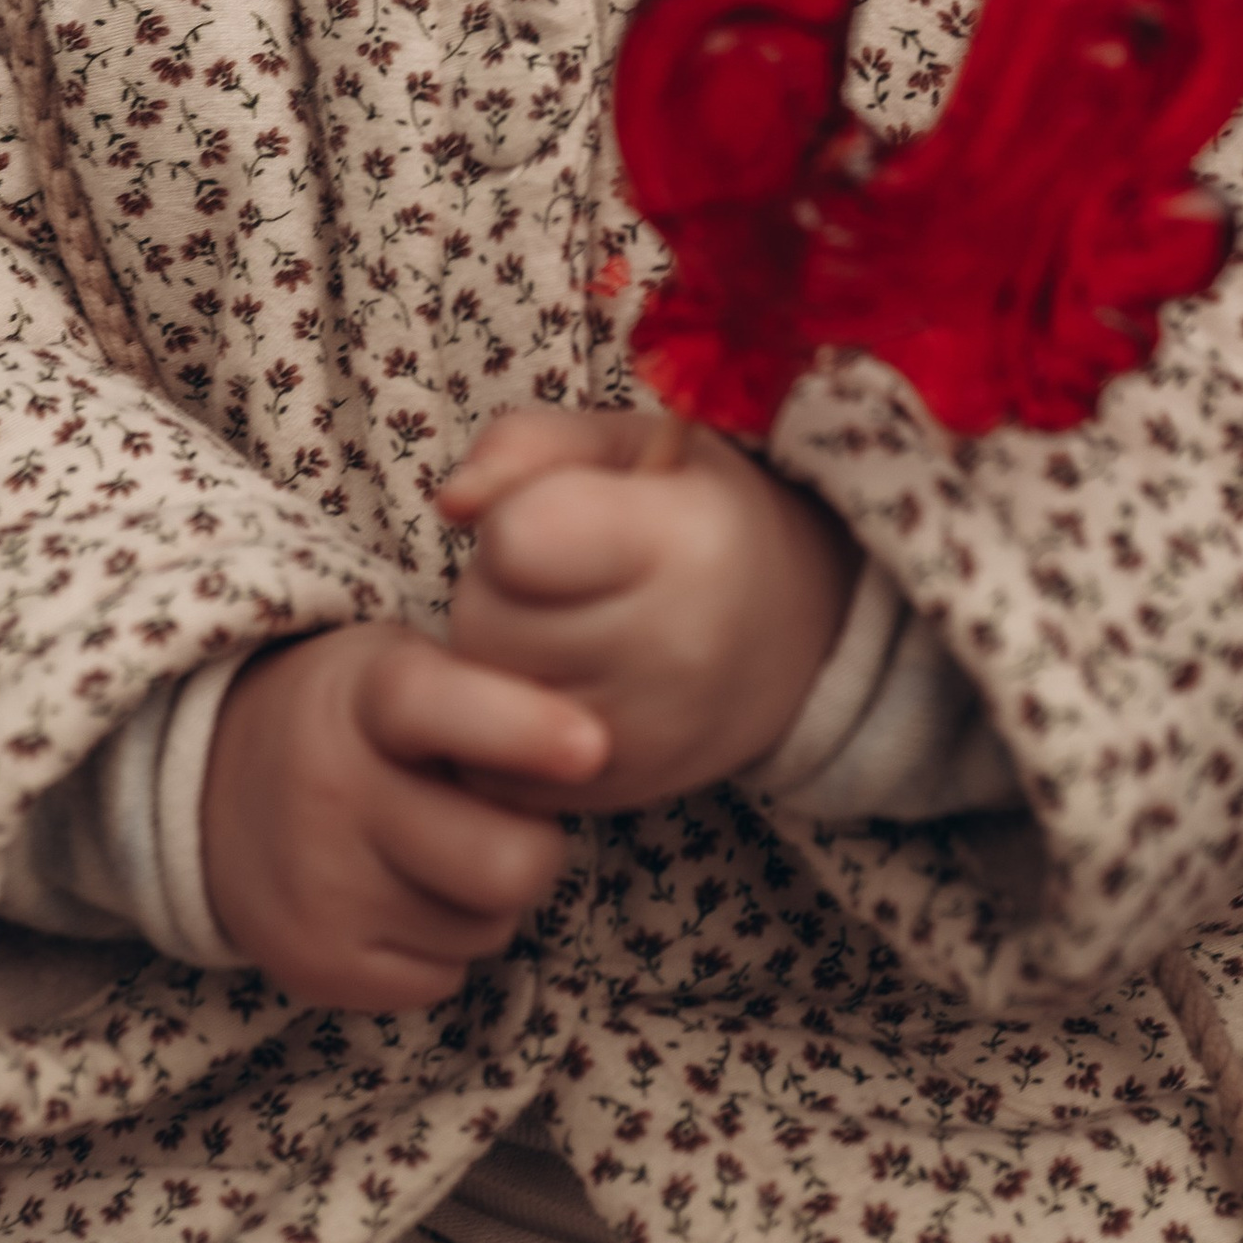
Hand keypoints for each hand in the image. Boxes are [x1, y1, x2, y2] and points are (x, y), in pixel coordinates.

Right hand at [201, 619, 608, 1013]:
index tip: (591, 745)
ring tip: (434, 851)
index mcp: (366, 697)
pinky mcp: (316, 964)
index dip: (521, 730)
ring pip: (485, 929)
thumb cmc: (357, 718)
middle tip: (509, 821)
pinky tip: (397, 894)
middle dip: (536, 849)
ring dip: (485, 899)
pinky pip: (442, 980)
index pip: (440, 709)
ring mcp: (320, 888)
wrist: (212, 785)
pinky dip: (440, 946)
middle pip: (504, 864)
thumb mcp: (403, 666)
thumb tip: (595, 752)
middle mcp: (333, 792)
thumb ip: (490, 698)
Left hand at [436, 408, 855, 813]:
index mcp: (686, 544)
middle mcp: (674, 654)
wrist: (790, 638)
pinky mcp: (609, 800)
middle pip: (484, 620)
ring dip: (492, 656)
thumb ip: (527, 442)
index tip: (555, 512)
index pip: (520, 539)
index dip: (513, 514)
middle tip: (555, 576)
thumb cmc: (690, 514)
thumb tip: (452, 503)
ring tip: (558, 625)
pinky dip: (498, 724)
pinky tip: (556, 684)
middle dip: (494, 587)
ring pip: (478, 696)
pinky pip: (487, 764)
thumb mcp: (626, 445)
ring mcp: (645, 741)